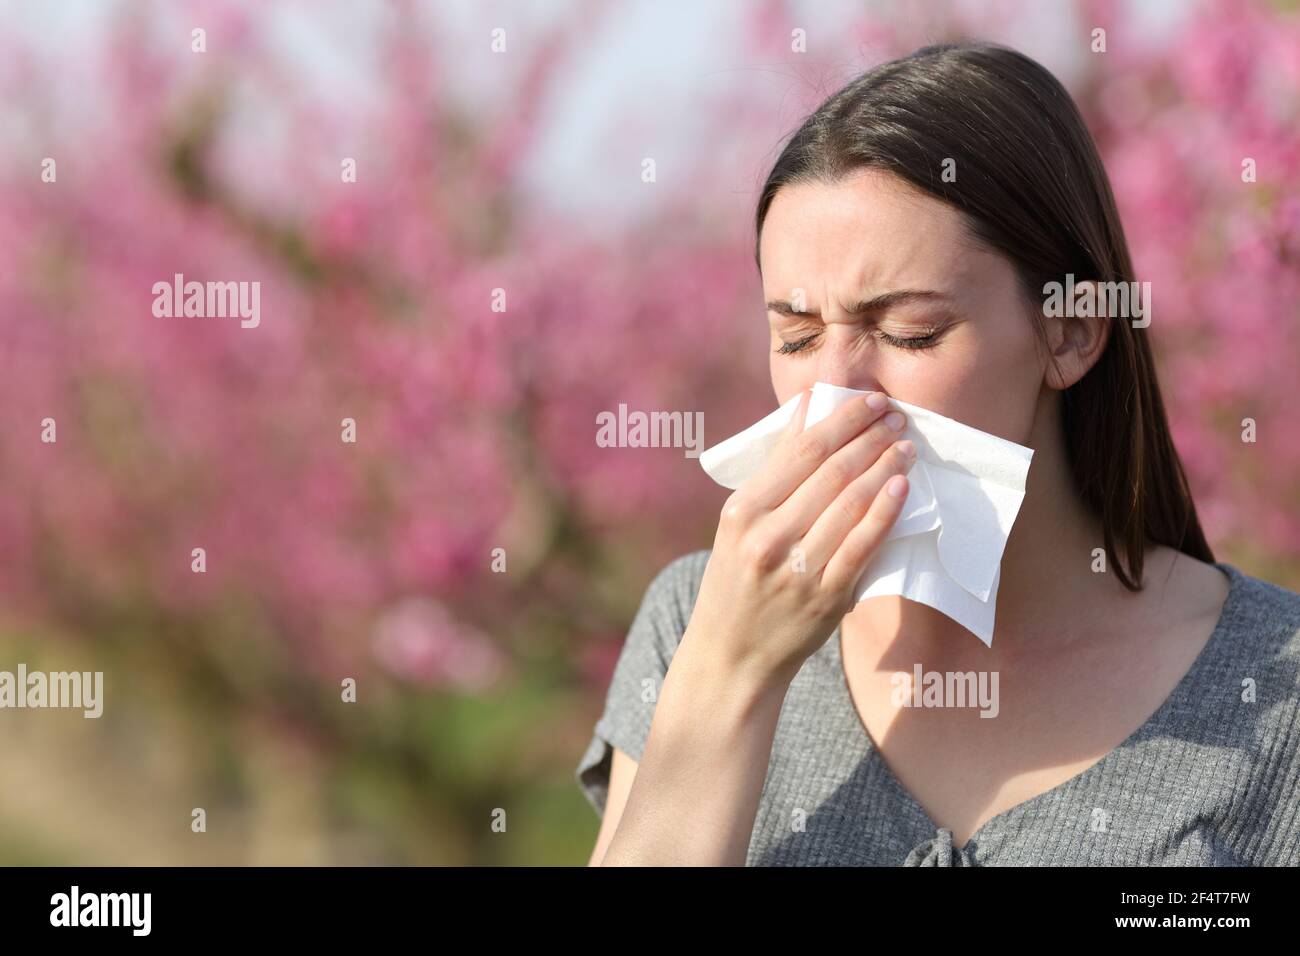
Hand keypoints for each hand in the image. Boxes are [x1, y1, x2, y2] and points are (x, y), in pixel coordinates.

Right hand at [685, 388, 915, 685]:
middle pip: (831, 472)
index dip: (844, 421)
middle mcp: (767, 537)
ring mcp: (798, 568)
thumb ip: (775, 468)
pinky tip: (901, 488)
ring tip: (905, 447)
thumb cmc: (737, 579)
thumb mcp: (739, 522)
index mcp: (742, 510)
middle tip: (897, 418)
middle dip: (870, 439)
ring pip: (851, 504)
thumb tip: (808, 409)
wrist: (732, 655)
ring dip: (884, 469)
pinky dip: (885, 512)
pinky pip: (863, 545)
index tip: (872, 403)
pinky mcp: (826, 597)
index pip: (801, 450)